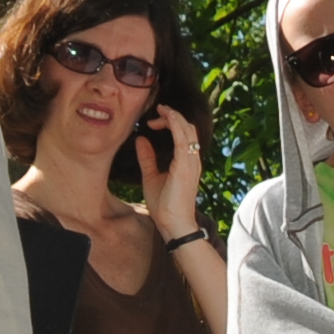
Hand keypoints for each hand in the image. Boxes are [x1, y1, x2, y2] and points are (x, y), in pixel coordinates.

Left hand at [135, 111, 204, 235]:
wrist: (173, 224)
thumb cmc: (165, 205)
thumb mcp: (151, 176)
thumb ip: (147, 158)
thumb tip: (141, 139)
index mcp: (185, 161)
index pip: (183, 133)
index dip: (170, 122)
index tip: (153, 122)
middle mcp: (192, 159)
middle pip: (187, 127)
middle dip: (172, 116)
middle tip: (156, 111)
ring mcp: (191, 162)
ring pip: (187, 129)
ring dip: (174, 116)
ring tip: (160, 110)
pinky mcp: (185, 165)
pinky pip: (183, 139)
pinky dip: (175, 125)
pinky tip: (165, 118)